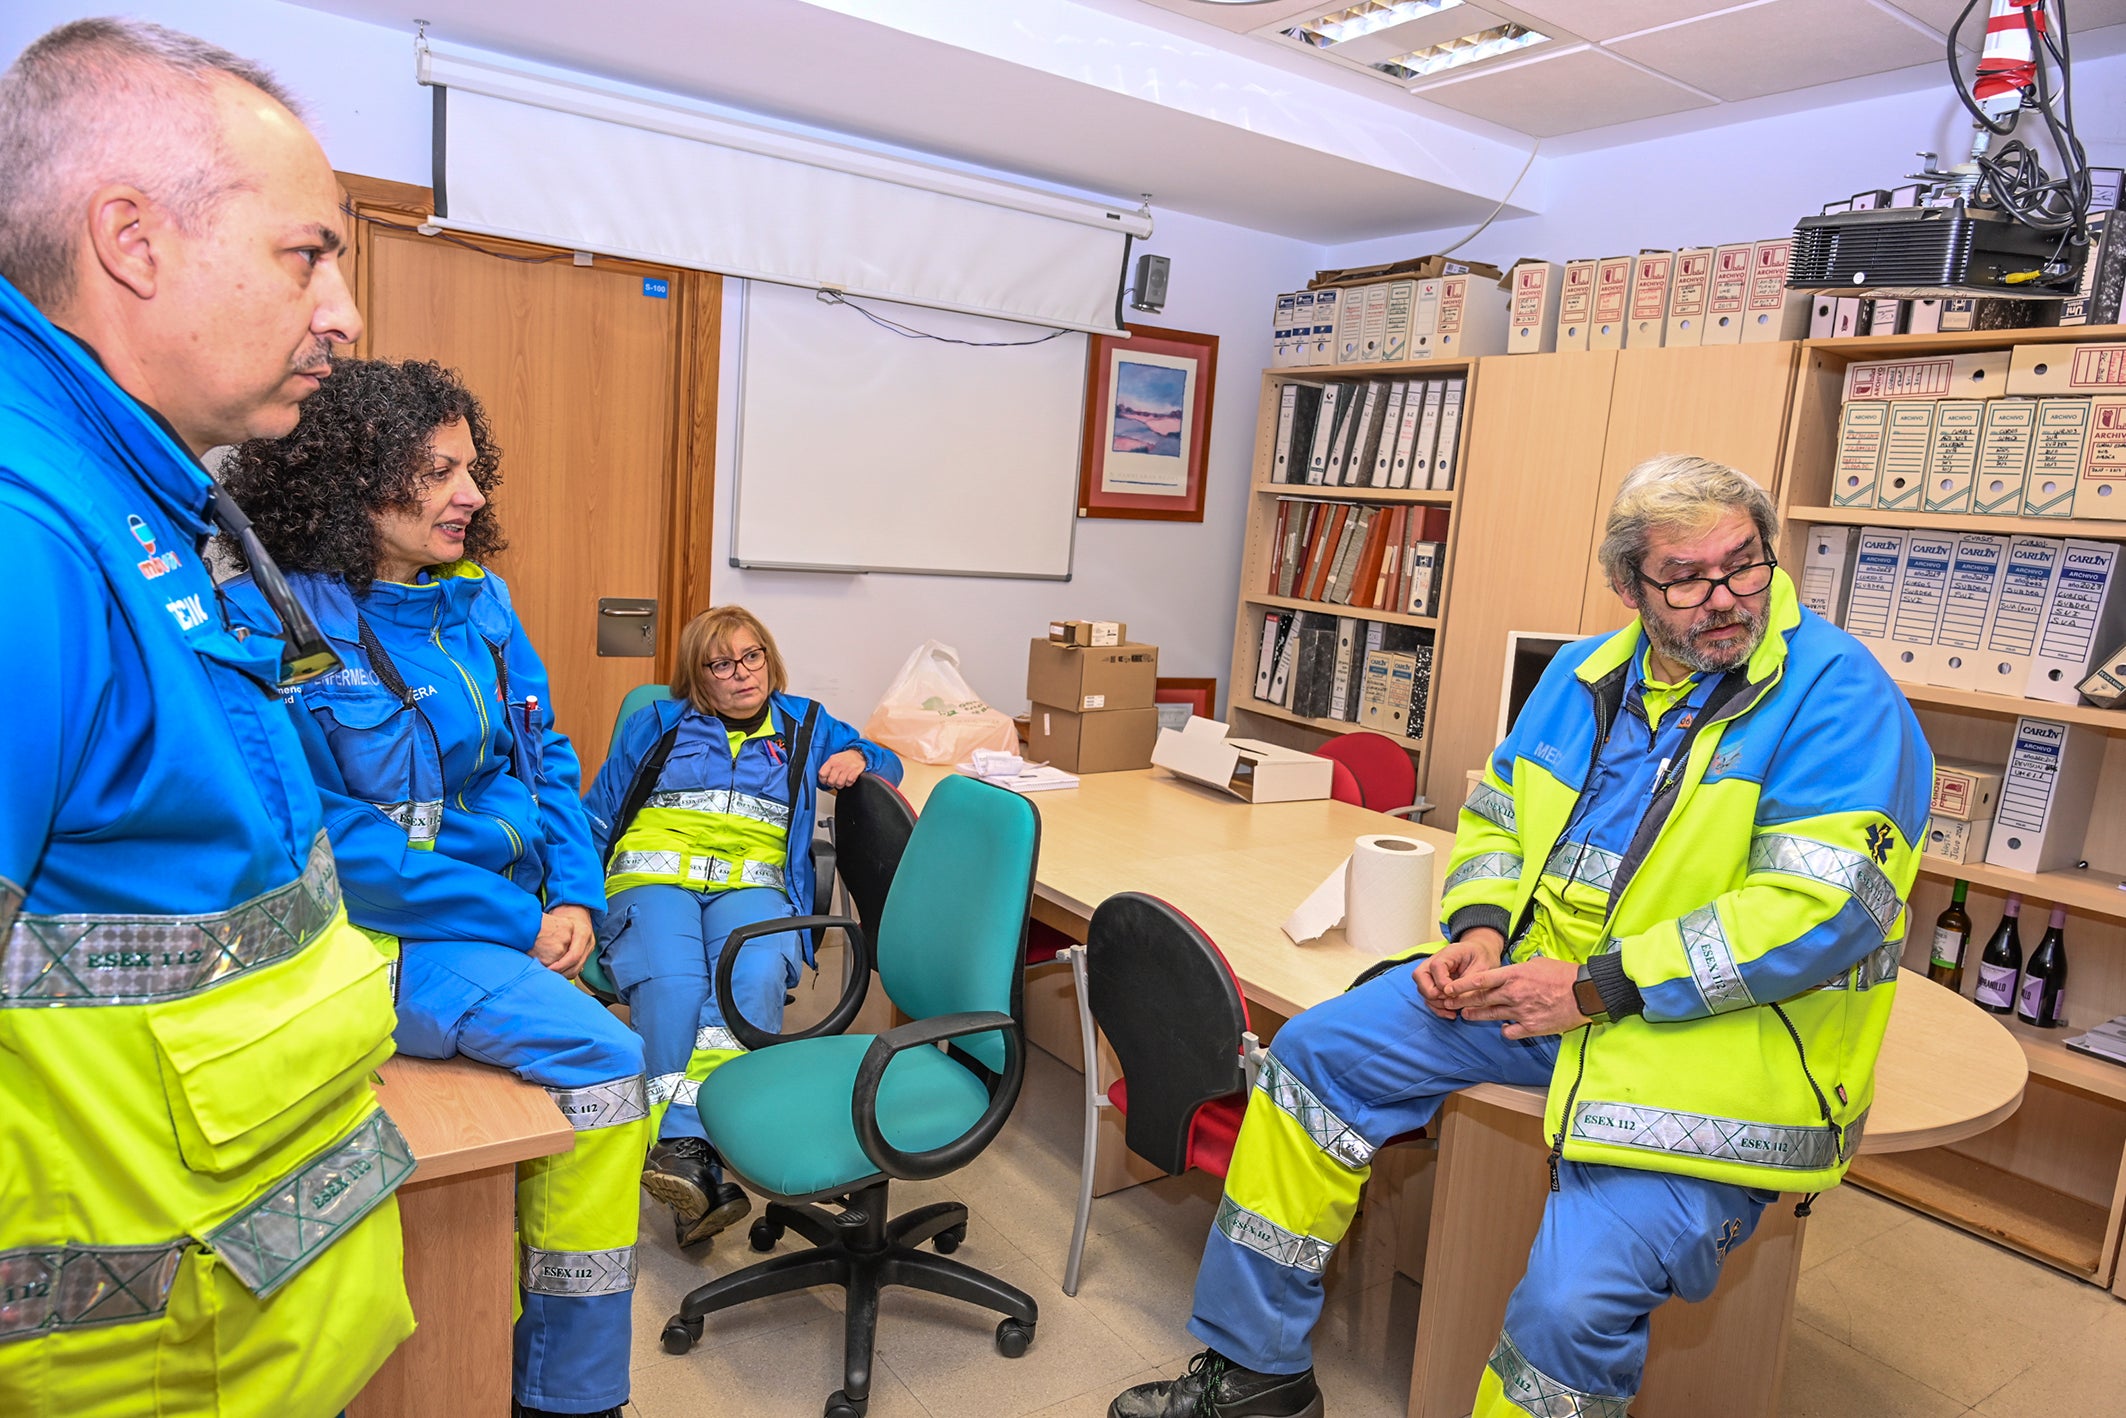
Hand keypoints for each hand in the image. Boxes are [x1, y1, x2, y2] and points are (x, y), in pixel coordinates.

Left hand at [531, 905, 595, 977]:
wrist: (576, 910)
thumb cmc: (563, 915)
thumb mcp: (556, 920)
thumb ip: (549, 934)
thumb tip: (532, 949)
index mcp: (582, 933)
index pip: (573, 955)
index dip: (560, 965)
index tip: (547, 969)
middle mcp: (588, 942)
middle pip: (576, 965)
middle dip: (561, 973)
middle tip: (546, 975)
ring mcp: (589, 949)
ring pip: (577, 970)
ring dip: (563, 975)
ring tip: (549, 975)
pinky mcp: (586, 954)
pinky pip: (577, 969)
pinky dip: (566, 973)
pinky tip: (556, 972)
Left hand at [818, 748, 866, 789]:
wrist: (858, 754)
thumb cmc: (845, 758)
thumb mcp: (833, 759)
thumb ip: (827, 767)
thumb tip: (822, 777)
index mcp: (832, 761)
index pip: (822, 774)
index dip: (823, 780)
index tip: (825, 781)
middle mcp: (838, 765)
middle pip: (831, 781)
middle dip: (832, 784)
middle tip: (834, 782)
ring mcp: (847, 768)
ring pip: (839, 783)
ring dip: (840, 785)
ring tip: (841, 781)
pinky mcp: (855, 772)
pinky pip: (849, 782)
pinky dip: (848, 783)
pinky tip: (848, 779)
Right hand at [1412, 928, 1504, 1018]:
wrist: (1480, 954)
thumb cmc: (1481, 958)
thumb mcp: (1482, 967)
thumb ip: (1468, 982)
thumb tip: (1455, 998)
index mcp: (1448, 953)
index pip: (1435, 967)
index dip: (1443, 983)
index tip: (1455, 993)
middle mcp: (1434, 961)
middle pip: (1419, 977)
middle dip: (1434, 994)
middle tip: (1452, 1000)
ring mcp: (1431, 973)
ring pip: (1422, 990)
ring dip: (1436, 1004)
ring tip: (1454, 1010)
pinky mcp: (1433, 984)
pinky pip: (1428, 998)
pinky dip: (1438, 1008)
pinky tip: (1452, 1013)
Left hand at [1444, 956, 1589, 1039]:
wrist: (1585, 992)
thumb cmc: (1564, 974)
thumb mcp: (1537, 963)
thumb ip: (1519, 969)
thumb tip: (1511, 972)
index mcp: (1514, 975)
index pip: (1480, 980)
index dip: (1461, 986)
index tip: (1447, 988)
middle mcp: (1513, 993)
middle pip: (1480, 999)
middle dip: (1461, 1001)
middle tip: (1448, 1003)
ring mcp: (1521, 1011)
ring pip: (1491, 1015)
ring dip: (1475, 1015)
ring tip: (1466, 1015)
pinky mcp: (1531, 1026)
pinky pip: (1509, 1031)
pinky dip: (1505, 1030)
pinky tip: (1504, 1028)